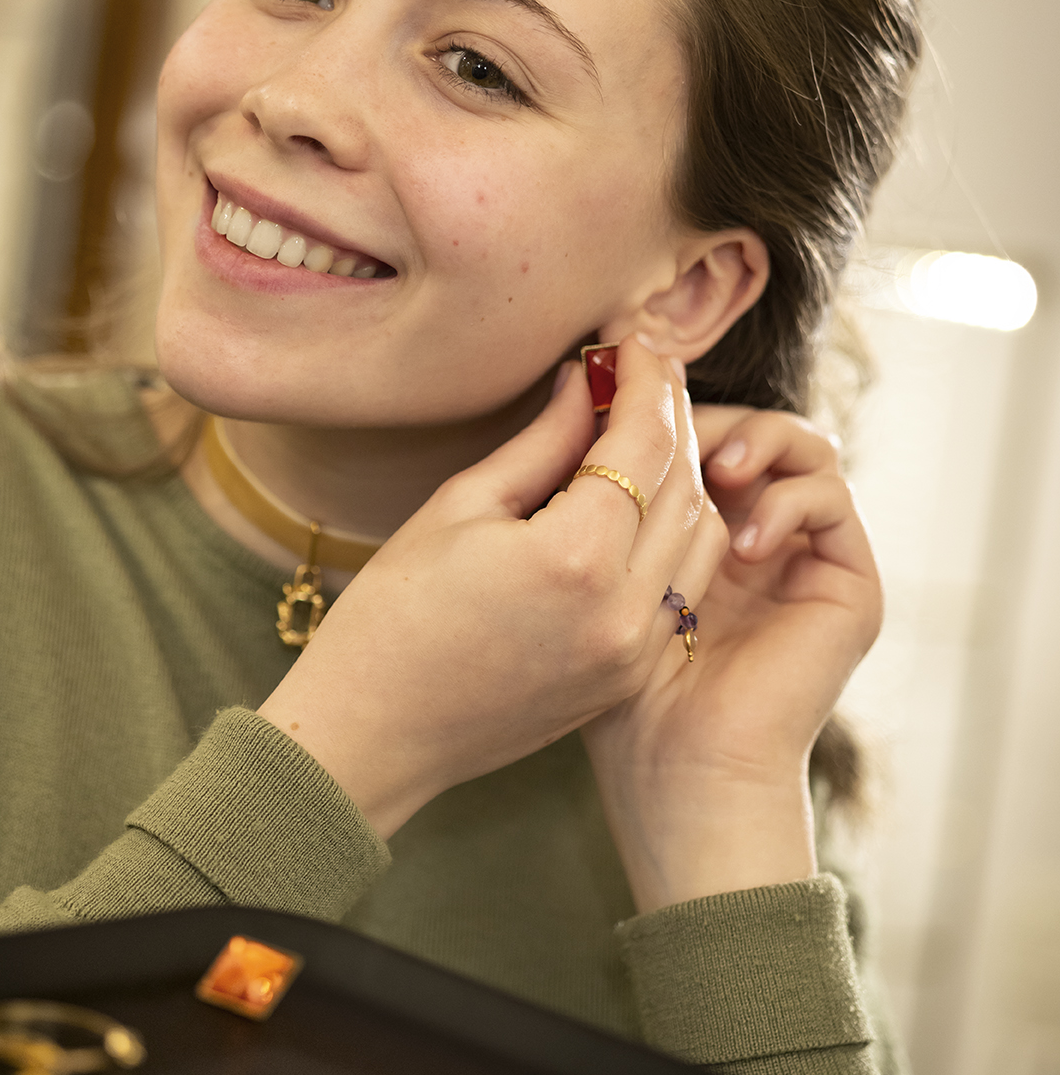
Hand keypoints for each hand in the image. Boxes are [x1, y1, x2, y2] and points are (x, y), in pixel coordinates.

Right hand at [258, 338, 729, 838]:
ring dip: (683, 480)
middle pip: (685, 485)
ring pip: (701, 540)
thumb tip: (587, 382)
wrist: (374, 734)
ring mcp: (633, 652)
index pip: (644, 441)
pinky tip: (638, 511)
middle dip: (670, 419)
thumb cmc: (392, 615)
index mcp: (574, 556)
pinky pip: (681, 592)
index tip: (632, 341)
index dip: (646, 380)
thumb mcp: (459, 508)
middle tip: (639, 377)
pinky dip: (675, 540)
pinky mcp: (630, 680)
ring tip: (638, 440)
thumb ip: (540, 442)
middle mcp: (622, 608)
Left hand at [583, 403, 882, 910]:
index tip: (625, 379)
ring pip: (802, 448)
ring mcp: (807, 561)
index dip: (666, 405)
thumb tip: (574, 380)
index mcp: (700, 534)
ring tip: (714, 473)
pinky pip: (833, 500)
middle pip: (748, 431)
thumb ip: (589, 481)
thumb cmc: (614, 689)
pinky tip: (745, 541)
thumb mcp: (588, 565)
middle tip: (669, 427)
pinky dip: (791, 500)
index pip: (696, 435)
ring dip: (759, 441)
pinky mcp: (850, 587)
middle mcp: (758, 539)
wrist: (676, 775)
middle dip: (707, 418)